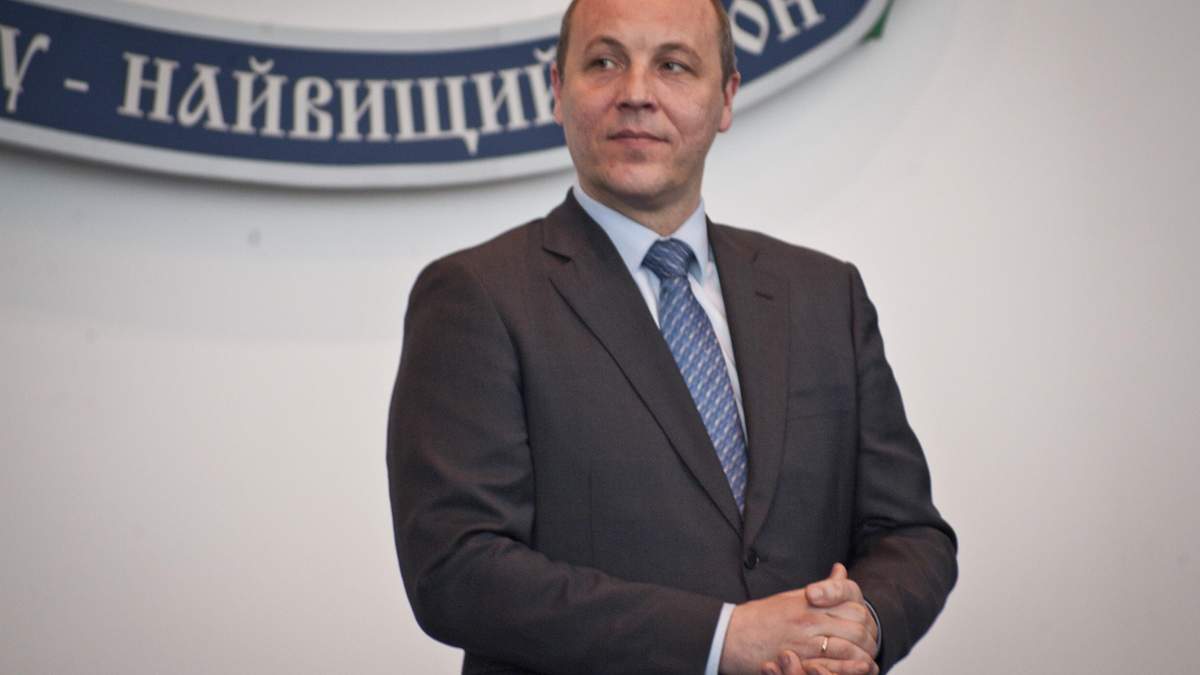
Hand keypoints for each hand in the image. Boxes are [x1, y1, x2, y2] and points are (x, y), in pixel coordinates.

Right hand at [718, 565, 877, 674]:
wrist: (729, 636)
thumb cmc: (759, 618)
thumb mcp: (791, 596)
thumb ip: (821, 587)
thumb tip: (840, 570)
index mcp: (809, 602)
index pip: (852, 603)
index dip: (864, 616)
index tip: (864, 624)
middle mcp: (810, 619)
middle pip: (856, 625)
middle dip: (868, 638)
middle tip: (870, 646)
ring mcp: (805, 642)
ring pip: (849, 647)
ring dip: (862, 656)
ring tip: (866, 662)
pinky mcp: (799, 662)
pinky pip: (831, 667)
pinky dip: (846, 670)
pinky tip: (853, 671)